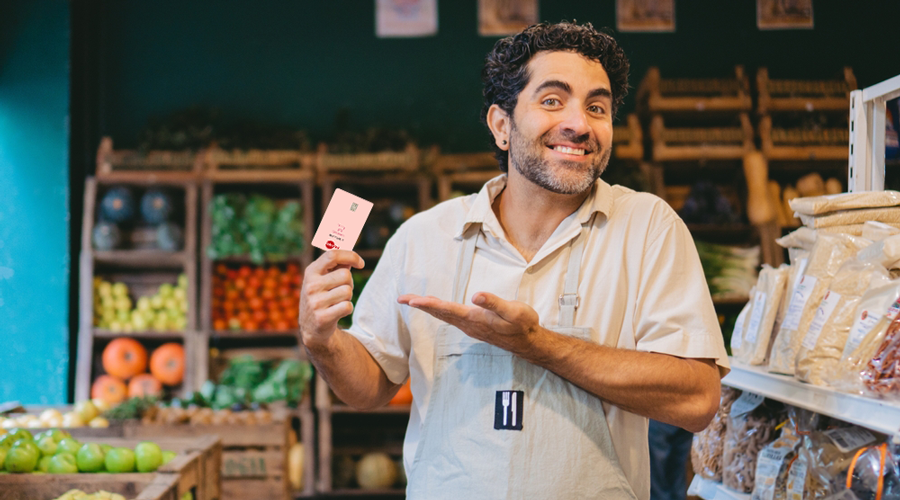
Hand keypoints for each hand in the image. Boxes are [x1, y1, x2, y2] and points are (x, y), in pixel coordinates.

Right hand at [300, 250, 364, 347]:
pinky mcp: (322, 317)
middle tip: (342, 290)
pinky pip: (348, 306)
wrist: (312, 327)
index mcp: (311, 272)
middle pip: (345, 275)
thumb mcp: (322, 278)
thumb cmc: (322, 297)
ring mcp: (315, 302)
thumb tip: (350, 248)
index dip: (350, 256)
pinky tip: (337, 312)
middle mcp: (311, 285)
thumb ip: (336, 264)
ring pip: (348, 291)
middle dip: (350, 283)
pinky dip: (347, 308)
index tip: (360, 263)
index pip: (332, 255)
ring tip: (337, 301)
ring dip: (348, 297)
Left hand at [397, 292, 540, 353]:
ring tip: (412, 301)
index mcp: (475, 319)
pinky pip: (450, 317)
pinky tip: (435, 308)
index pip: (447, 309)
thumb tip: (475, 295)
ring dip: (427, 308)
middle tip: (401, 298)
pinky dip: (438, 311)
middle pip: (440, 313)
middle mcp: (469, 324)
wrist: (529, 342)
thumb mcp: (513, 311)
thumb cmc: (523, 324)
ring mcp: (470, 327)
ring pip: (444, 316)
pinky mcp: (474, 327)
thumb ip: (494, 303)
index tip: (412, 301)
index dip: (428, 304)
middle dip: (420, 305)